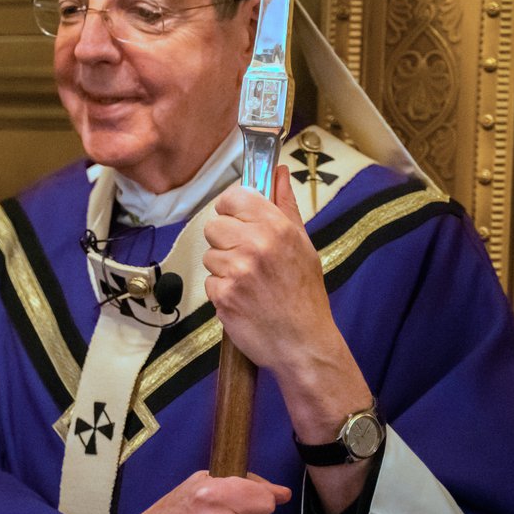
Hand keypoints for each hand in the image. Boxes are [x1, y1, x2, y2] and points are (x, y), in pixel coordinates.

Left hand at [203, 167, 336, 377]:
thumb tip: (278, 170)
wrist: (303, 343)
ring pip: (210, 255)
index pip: (234, 198)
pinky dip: (222, 292)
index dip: (233, 210)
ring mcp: (237, 271)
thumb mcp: (302, 244)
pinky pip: (209, 282)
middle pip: (214, 226)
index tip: (240, 221)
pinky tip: (243, 299)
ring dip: (224, 269)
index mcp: (276, 227)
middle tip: (247, 259)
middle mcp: (255, 244)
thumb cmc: (304, 294)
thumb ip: (285, 205)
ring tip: (250, 283)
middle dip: (226, 242)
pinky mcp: (223, 295)